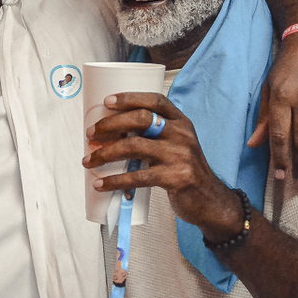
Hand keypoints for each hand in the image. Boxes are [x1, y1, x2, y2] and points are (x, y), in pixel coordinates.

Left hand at [83, 92, 244, 240]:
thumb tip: (110, 133)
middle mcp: (182, 134)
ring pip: (134, 146)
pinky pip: (138, 176)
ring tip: (88, 160)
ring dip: (105, 153)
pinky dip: (115, 181)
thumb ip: (153, 135)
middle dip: (111, 124)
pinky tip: (101, 184)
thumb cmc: (183, 169)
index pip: (155, 100)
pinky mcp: (175, 177)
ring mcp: (179, 155)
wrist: (209, 199)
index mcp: (181, 122)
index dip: (130, 98)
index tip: (107, 101)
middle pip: (141, 119)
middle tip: (91, 134)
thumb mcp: (175, 145)